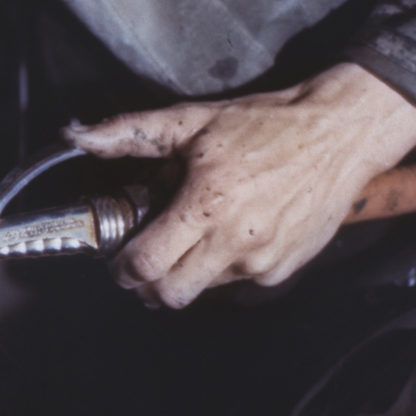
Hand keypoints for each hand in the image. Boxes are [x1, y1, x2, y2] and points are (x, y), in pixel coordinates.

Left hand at [60, 64, 415, 308]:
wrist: (339, 133)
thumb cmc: (264, 125)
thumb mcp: (191, 121)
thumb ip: (129, 133)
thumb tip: (76, 135)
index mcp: (207, 203)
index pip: (147, 264)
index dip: (123, 269)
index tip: (119, 261)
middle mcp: (237, 240)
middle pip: (171, 294)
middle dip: (149, 284)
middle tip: (146, 259)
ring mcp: (264, 260)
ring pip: (203, 291)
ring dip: (187, 273)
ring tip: (193, 235)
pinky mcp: (285, 269)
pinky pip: (238, 284)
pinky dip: (223, 269)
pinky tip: (228, 235)